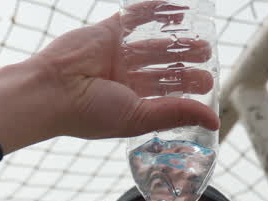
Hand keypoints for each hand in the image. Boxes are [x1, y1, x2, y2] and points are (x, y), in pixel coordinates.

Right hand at [0, 2, 218, 153]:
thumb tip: (214, 121)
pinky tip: (180, 9)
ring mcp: (116, 53)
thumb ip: (177, 114)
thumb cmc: (90, 112)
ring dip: (177, 40)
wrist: (52, 90)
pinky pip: (136, 17)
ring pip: (153, 44)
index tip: (208, 86)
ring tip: (201, 39)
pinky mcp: (108, 31)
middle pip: (162, 69)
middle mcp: (124, 79)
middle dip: (185, 64)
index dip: (187, 90)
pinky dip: (157, 11)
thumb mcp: (140, 117)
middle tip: (207, 57)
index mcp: (130, 103)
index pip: (165, 95)